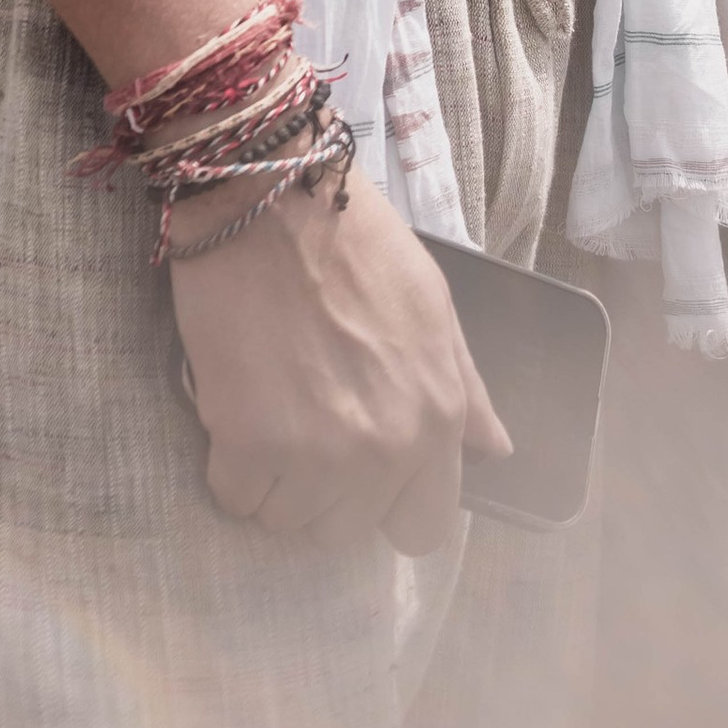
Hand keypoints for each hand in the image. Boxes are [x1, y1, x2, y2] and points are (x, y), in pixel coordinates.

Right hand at [174, 172, 507, 551]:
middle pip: (347, 529)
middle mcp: (385, 450)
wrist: (270, 198)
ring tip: (273, 401)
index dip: (392, 506)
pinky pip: (236, 497)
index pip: (425, 527)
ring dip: (275, 476)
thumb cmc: (356, 243)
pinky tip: (239, 401)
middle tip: (308, 417)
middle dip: (327, 488)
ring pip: (288, 519)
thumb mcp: (433, 307)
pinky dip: (231, 462)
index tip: (367, 475)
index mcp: (438, 417)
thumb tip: (496, 452)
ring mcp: (316, 455)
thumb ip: (464, 389)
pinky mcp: (248, 447)